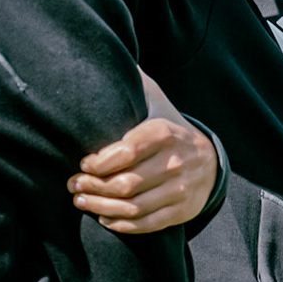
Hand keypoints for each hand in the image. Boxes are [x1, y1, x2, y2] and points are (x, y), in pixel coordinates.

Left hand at [71, 72, 218, 233]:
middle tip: (73, 185)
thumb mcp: (155, 103)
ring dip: (100, 208)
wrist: (209, 160)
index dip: (99, 162)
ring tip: (81, 201)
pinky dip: (120, 224)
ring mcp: (179, 189)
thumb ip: (133, 84)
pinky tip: (103, 217)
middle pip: (125, 184)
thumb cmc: (169, 131)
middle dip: (92, 187)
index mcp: (165, 133)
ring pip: (132, 207)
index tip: (82, 164)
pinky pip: (146, 223)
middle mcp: (175, 162)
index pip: (126, 152)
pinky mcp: (181, 211)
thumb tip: (103, 57)